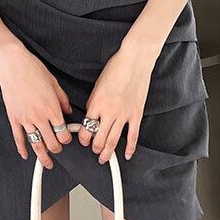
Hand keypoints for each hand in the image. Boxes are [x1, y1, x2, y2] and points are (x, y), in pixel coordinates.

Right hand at [0, 40, 72, 167]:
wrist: (12, 64)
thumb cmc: (33, 69)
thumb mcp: (54, 83)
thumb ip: (63, 100)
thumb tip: (68, 111)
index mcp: (52, 108)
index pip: (63, 133)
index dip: (67, 139)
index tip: (67, 139)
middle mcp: (39, 117)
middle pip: (51, 142)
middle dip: (57, 149)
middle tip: (59, 149)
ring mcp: (25, 119)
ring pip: (36, 144)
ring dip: (42, 157)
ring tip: (47, 164)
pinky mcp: (13, 118)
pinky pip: (18, 138)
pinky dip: (22, 149)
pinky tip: (26, 155)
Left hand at [79, 43, 155, 163]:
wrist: (134, 61)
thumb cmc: (116, 68)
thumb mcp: (97, 85)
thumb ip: (94, 102)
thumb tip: (92, 115)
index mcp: (96, 103)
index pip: (86, 129)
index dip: (83, 138)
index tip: (83, 140)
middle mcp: (109, 112)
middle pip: (99, 139)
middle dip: (94, 148)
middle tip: (93, 151)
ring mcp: (124, 115)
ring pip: (113, 141)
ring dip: (107, 152)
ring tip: (104, 158)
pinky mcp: (136, 114)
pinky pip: (133, 136)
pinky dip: (130, 148)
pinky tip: (127, 154)